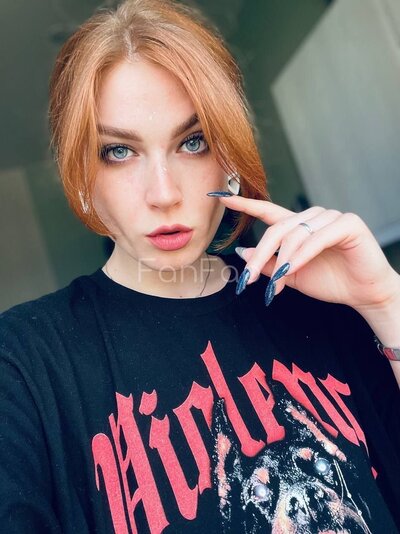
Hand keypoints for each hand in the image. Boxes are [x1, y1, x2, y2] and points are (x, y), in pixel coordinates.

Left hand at [219, 196, 399, 311]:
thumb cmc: (330, 282)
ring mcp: (331, 217)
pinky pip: (315, 239)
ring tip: (276, 286)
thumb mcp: (292, 275)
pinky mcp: (348, 223)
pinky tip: (292, 270)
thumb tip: (243, 252)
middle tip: (248, 280)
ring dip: (281, 262)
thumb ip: (270, 263)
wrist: (364, 294)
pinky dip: (301, 256)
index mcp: (299, 226)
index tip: (222, 198)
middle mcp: (313, 217)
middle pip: (276, 229)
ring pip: (294, 235)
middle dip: (259, 256)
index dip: (246, 204)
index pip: (268, 211)